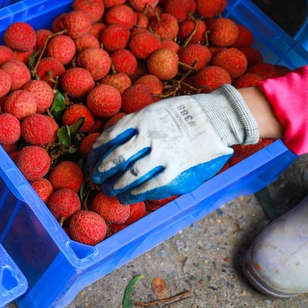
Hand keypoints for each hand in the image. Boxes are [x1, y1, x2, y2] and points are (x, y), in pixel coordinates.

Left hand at [88, 85, 259, 202]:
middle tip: (95, 178)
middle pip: (116, 158)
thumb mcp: (153, 110)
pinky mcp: (176, 170)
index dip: (96, 153)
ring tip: (109, 190)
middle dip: (102, 171)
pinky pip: (150, 186)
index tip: (91, 161)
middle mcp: (149, 136)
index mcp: (140, 119)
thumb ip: (134, 125)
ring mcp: (163, 155)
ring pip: (131, 175)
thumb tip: (110, 141)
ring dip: (116, 185)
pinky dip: (135, 194)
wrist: (216, 118)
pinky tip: (127, 197)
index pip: (109, 138)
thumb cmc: (183, 113)